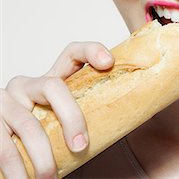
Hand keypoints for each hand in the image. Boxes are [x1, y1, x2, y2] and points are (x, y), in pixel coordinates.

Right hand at [0, 42, 114, 178]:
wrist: (9, 156)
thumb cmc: (46, 138)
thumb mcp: (65, 123)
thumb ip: (87, 118)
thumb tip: (128, 123)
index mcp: (51, 82)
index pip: (72, 54)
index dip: (91, 51)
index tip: (108, 62)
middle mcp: (27, 85)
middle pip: (53, 86)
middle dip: (71, 117)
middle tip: (81, 147)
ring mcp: (5, 101)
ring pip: (28, 123)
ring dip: (42, 155)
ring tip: (50, 177)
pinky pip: (3, 146)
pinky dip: (16, 168)